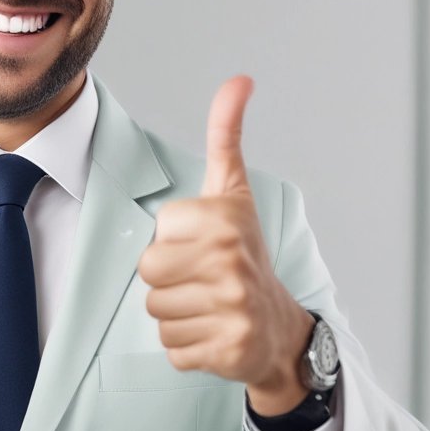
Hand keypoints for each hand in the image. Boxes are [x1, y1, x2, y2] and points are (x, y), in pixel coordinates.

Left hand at [137, 76, 313, 412]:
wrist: (279, 325)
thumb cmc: (245, 252)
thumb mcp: (233, 191)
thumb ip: (226, 135)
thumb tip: (239, 80)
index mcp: (222, 221)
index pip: (152, 244)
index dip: (171, 249)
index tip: (202, 249)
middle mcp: (231, 263)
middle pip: (149, 278)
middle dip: (169, 283)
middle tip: (203, 281)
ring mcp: (233, 309)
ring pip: (157, 314)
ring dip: (177, 315)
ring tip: (209, 306)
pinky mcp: (229, 350)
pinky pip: (172, 348)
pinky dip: (187, 347)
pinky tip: (214, 332)